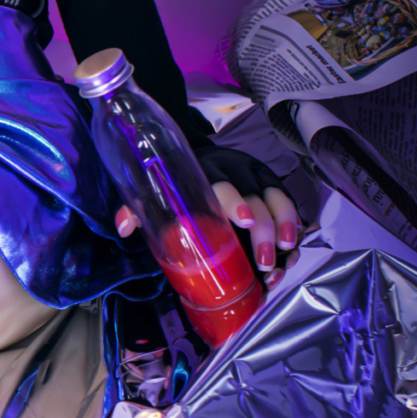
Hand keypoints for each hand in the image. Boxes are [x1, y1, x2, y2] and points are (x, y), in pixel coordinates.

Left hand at [115, 183, 302, 278]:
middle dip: (266, 229)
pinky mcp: (272, 186)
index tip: (243, 220)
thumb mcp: (155, 191)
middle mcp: (237, 170)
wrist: (199, 156)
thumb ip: (139, 207)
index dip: (235, 200)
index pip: (223, 183)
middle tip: (263, 261)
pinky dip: (293, 229)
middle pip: (258, 196)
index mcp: (206, 170)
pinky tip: (292, 251)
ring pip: (280, 199)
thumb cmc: (176, 183)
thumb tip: (123, 227)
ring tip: (285, 257)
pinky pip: (290, 205)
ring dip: (286, 229)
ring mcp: (258, 177)